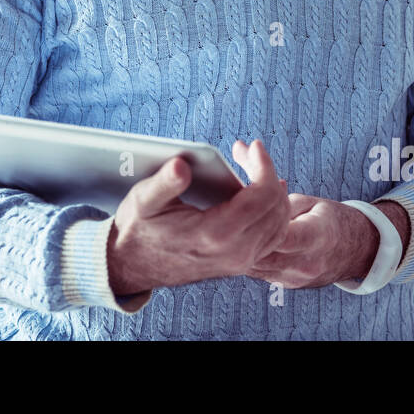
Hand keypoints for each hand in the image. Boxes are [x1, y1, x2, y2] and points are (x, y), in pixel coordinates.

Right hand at [106, 138, 291, 295]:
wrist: (134, 267)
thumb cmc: (139, 230)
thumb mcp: (143, 201)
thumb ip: (164, 183)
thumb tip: (181, 165)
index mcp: (215, 234)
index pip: (261, 196)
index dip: (263, 166)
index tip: (253, 146)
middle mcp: (235, 253)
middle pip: (276, 208)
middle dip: (268, 173)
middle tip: (249, 153)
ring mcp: (240, 261)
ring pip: (280, 224)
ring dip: (274, 192)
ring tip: (257, 167)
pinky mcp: (240, 263)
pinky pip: (272, 236)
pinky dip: (273, 212)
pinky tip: (261, 193)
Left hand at [243, 187, 365, 289]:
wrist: (358, 251)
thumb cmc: (333, 220)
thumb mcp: (312, 203)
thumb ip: (282, 202)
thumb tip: (254, 196)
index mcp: (316, 236)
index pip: (279, 235)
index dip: (257, 223)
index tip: (244, 209)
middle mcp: (306, 263)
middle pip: (261, 254)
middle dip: (243, 238)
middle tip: (230, 220)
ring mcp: (296, 278)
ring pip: (256, 267)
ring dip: (242, 250)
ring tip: (234, 231)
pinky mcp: (288, 285)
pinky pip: (260, 273)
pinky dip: (250, 259)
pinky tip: (245, 244)